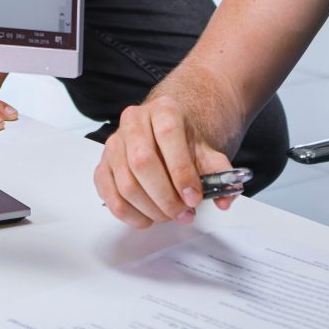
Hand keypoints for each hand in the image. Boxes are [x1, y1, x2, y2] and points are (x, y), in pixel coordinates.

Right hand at [94, 94, 241, 226]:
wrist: (165, 133)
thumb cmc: (183, 144)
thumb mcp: (206, 152)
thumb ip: (220, 173)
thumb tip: (226, 199)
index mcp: (163, 110)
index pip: (168, 135)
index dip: (181, 171)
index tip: (194, 199)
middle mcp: (133, 121)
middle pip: (142, 162)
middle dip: (165, 197)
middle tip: (183, 214)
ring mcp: (114, 143)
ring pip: (125, 183)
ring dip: (150, 209)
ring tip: (169, 216)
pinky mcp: (102, 165)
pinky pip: (109, 194)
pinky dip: (129, 214)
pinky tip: (147, 218)